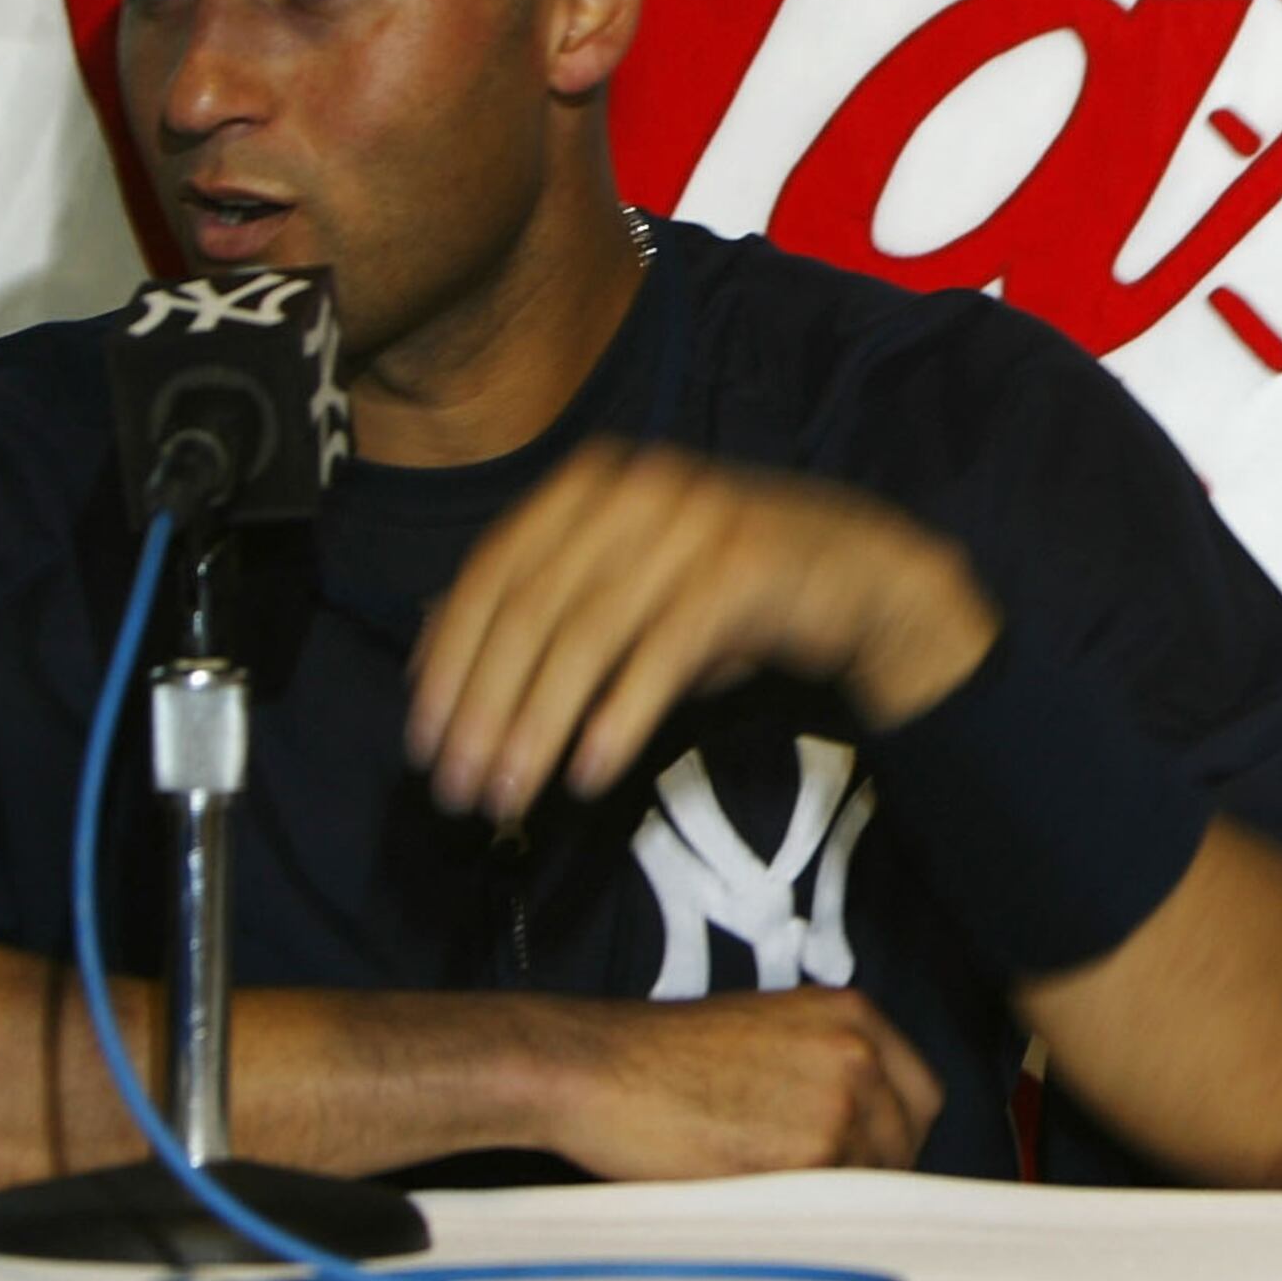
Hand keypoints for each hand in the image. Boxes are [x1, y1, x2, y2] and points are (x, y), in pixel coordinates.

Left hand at [407, 439, 1000, 819]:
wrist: (859, 574)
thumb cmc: (725, 587)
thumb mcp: (624, 582)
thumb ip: (543, 603)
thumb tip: (426, 650)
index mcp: (591, 483)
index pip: (492, 571)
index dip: (449, 661)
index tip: (422, 739)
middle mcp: (635, 490)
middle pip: (531, 609)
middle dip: (484, 709)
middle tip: (458, 789)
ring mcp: (691, 524)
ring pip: (587, 636)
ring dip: (536, 726)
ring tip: (511, 796)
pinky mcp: (742, 570)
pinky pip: (660, 655)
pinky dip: (617, 720)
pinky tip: (587, 773)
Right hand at [532, 988, 944, 1177]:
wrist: (602, 1067)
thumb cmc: (667, 1055)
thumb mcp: (772, 1031)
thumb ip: (828, 1064)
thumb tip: (865, 1127)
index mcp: (852, 1013)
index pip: (920, 1093)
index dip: (896, 1133)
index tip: (872, 1158)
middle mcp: (857, 1051)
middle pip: (908, 1137)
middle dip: (876, 1167)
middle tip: (827, 1186)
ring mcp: (838, 1101)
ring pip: (872, 1176)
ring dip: (834, 1191)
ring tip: (777, 1188)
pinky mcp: (808, 1152)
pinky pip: (832, 1201)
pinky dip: (805, 1209)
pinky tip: (760, 1197)